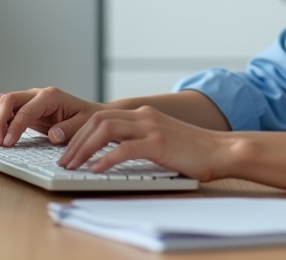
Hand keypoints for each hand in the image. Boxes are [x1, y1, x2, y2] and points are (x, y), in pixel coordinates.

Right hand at [0, 87, 102, 147]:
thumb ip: (69, 129)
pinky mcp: (21, 109)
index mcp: (50, 96)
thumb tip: (53, 135)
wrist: (90, 114)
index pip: (25, 109)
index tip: (6, 142)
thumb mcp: (83, 124)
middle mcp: (35, 94)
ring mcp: (26, 100)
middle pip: (6, 100)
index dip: (14, 126)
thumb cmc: (87, 118)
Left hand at [58, 105, 230, 181]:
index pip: (101, 117)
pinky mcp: (158, 143)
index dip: (80, 133)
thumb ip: (140, 140)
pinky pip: (124, 148)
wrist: (221, 150)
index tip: (68, 151)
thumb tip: (114, 153)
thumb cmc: (194, 151)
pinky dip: (105, 159)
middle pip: (98, 120)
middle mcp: (144, 116)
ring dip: (84, 148)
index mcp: (144, 114)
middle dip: (76, 140)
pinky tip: (96, 170)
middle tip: (64, 161)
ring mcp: (151, 127)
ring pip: (105, 129)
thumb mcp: (162, 140)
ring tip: (73, 166)